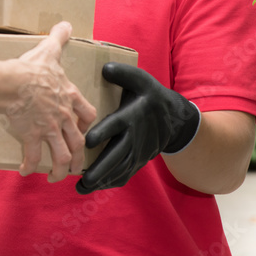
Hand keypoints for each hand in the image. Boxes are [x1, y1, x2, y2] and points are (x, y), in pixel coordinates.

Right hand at [6, 22, 97, 181]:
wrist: (13, 82)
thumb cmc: (31, 68)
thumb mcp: (49, 51)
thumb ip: (58, 38)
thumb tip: (66, 23)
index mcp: (69, 97)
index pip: (88, 114)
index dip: (89, 125)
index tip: (87, 132)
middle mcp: (63, 116)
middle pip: (78, 141)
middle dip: (79, 157)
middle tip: (76, 167)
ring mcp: (48, 128)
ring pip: (61, 154)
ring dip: (60, 168)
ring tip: (56, 177)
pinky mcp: (31, 135)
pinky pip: (33, 155)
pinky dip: (29, 165)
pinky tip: (25, 171)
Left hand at [76, 63, 199, 193]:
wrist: (174, 118)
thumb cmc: (150, 95)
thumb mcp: (140, 79)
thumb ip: (123, 73)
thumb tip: (105, 69)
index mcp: (132, 115)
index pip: (116, 125)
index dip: (103, 133)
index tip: (88, 141)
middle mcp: (135, 136)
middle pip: (117, 154)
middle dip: (100, 168)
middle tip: (82, 177)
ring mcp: (138, 151)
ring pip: (119, 169)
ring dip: (102, 180)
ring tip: (82, 187)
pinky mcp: (139, 160)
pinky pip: (125, 174)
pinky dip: (110, 182)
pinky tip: (94, 187)